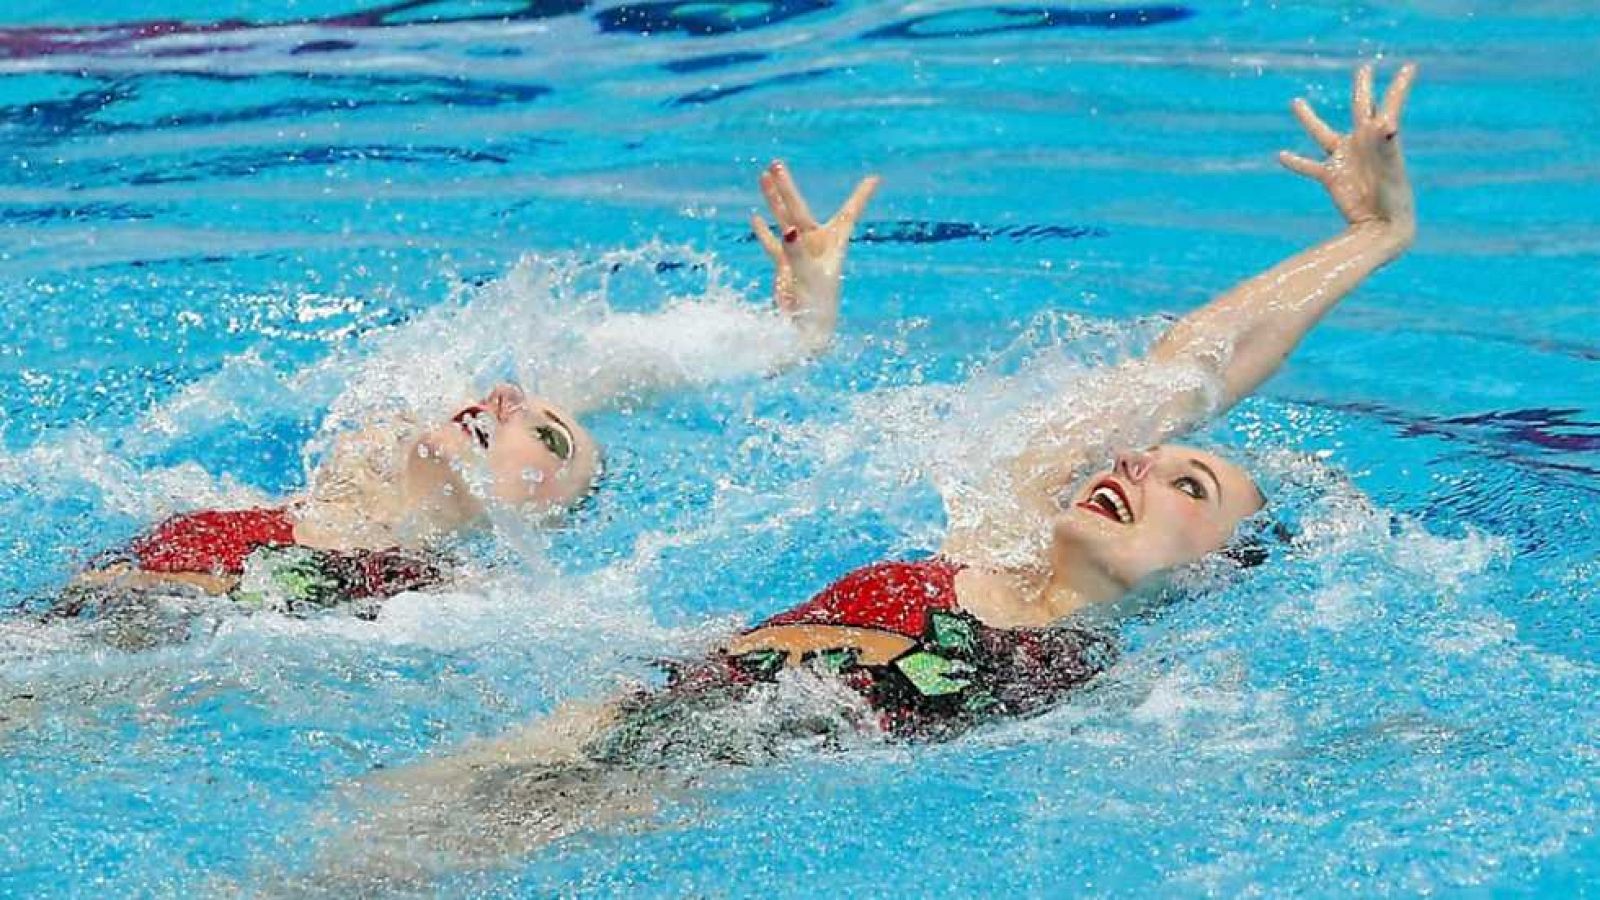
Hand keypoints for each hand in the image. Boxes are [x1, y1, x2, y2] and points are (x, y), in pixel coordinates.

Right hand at [751, 160, 879, 351]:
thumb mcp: (808, 277)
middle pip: (800, 208)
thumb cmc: (816, 306)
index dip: (861, 196)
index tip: (875, 179)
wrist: (807, 332)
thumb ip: (796, 253)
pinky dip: (763, 231)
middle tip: (776, 164)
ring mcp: (799, 253)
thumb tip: (786, 229)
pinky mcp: (784, 266)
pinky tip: (754, 217)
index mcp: (833, 244)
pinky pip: (771, 244)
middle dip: (787, 187)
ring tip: (764, 176)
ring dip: (773, 199)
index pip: (849, 214)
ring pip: (783, 218)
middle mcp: (816, 244)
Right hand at [1279, 63, 1417, 253]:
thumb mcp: (1390, 171)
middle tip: (1365, 68)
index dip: (1400, 86)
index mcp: (1380, 138)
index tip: (1409, 67)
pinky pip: (1309, 166)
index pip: (1390, 105)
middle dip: (1363, 88)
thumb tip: (1388, 121)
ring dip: (1309, 119)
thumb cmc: (1393, 200)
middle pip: (1360, 108)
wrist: (1381, 228)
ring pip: (1321, 133)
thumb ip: (1387, 146)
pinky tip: (1281, 155)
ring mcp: (1345, 159)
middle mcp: (1362, 143)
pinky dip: (1295, 162)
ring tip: (1295, 101)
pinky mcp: (1331, 177)